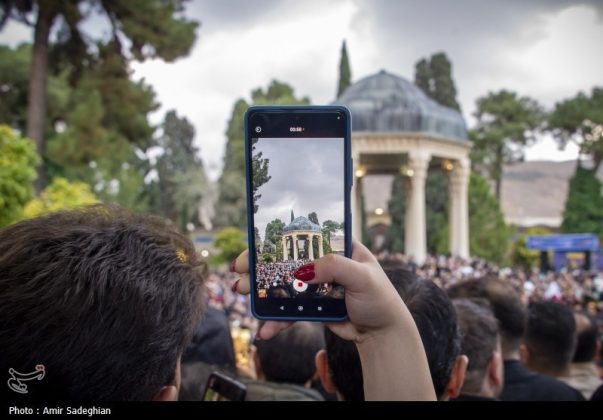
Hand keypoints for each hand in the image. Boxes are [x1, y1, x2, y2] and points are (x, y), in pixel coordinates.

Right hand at [230, 238, 408, 342]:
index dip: (276, 239)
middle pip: (286, 260)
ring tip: (241, 293)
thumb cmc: (380, 299)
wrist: (382, 334)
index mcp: (337, 247)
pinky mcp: (312, 306)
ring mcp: (316, 285)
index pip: (303, 236)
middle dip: (260, 266)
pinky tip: (266, 329)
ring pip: (283, 285)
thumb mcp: (363, 277)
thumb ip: (335, 267)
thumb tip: (303, 271)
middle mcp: (324, 262)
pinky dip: (277, 320)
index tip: (254, 246)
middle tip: (239, 271)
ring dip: (262, 290)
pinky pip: (289, 310)